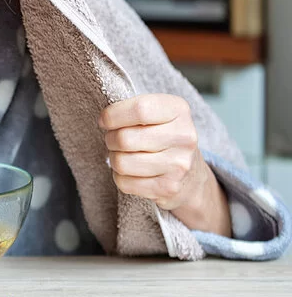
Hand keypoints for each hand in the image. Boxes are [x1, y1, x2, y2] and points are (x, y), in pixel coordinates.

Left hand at [99, 94, 230, 235]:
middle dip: (110, 139)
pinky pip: (125, 183)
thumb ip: (133, 109)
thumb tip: (105, 118)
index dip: (113, 115)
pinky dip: (120, 177)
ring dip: (114, 159)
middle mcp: (183, 137)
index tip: (105, 120)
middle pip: (124, 138)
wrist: (191, 175)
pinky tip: (132, 172)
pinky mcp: (169, 188)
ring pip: (121, 162)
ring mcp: (178, 165)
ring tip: (124, 155)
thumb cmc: (163, 137)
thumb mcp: (157, 113)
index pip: (139, 109)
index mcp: (179, 110)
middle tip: (115, 140)